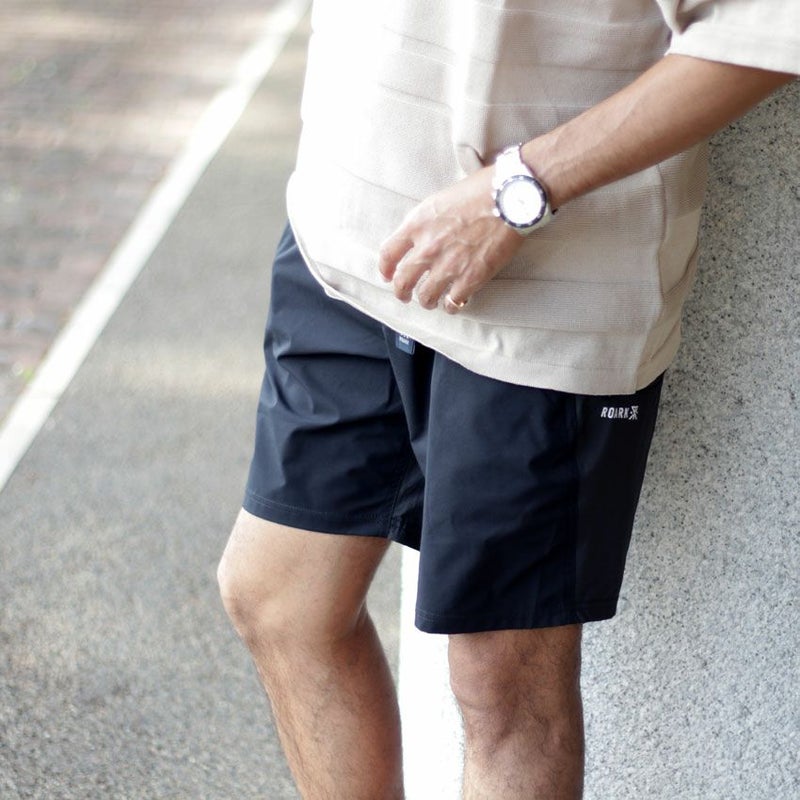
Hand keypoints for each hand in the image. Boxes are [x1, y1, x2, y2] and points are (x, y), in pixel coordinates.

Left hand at [378, 166, 523, 312]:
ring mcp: (448, 266)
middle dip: (401, 292)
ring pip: (425, 297)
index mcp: (417, 225)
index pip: (388, 253)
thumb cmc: (480, 191)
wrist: (510, 198)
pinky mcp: (470, 278)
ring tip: (431, 301)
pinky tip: (454, 303)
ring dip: (426, 301)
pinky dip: (451, 306)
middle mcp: (428, 248)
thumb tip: (419, 238)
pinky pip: (453, 302)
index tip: (387, 276)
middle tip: (405, 296)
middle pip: (402, 281)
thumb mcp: (439, 201)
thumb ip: (425, 223)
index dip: (385, 269)